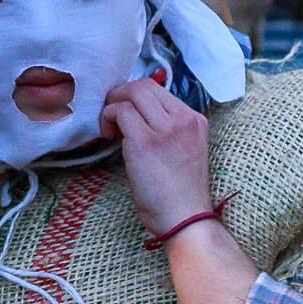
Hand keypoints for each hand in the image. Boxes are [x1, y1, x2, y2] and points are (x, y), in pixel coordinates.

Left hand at [98, 76, 213, 235]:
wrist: (185, 218)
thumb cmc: (178, 192)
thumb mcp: (181, 149)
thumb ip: (165, 128)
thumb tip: (133, 111)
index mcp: (194, 119)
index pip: (158, 88)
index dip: (134, 96)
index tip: (125, 112)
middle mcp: (183, 119)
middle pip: (143, 85)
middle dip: (120, 95)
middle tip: (111, 115)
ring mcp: (165, 128)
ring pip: (131, 94)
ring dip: (112, 107)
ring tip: (110, 129)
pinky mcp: (145, 141)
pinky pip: (120, 113)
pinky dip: (107, 119)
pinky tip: (109, 137)